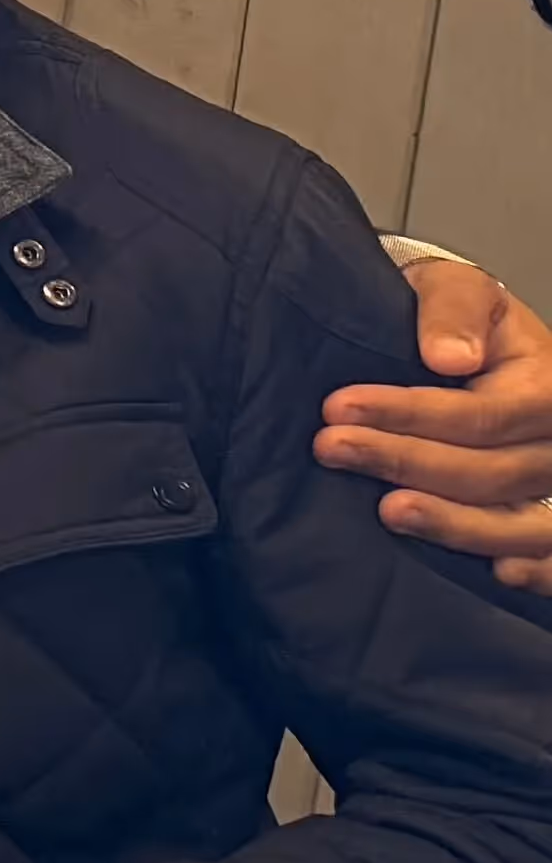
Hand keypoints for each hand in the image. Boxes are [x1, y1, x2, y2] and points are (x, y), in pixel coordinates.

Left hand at [318, 256, 551, 587]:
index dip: (412, 416)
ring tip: (389, 512)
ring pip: (523, 522)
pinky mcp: (541, 515)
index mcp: (548, 385)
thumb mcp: (454, 288)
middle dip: (409, 463)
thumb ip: (452, 310)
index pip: (485, 415)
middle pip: (496, 472)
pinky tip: (500, 574)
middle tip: (332, 448)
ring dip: (456, 525)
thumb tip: (449, 357)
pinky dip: (539, 571)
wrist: (462, 341)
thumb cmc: (459, 317)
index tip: (338, 409)